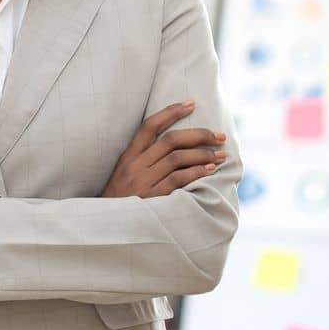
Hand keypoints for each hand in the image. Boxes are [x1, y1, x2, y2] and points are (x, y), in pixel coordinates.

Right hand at [100, 101, 226, 198]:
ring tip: (220, 155)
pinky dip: (196, 172)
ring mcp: (143, 181)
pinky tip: (209, 170)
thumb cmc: (121, 199)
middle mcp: (135, 164)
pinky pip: (178, 179)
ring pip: (177, 158)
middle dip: (198, 135)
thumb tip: (175, 146)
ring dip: (203, 154)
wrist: (107, 226)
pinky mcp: (152, 197)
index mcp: (128, 155)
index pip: (150, 126)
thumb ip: (144, 159)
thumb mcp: (125, 173)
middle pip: (170, 140)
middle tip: (219, 136)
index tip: (191, 103)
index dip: (171, 112)